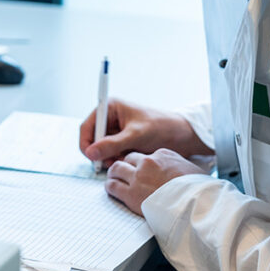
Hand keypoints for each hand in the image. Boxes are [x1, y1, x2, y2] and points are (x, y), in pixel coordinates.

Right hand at [80, 99, 210, 168]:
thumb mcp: (136, 136)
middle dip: (100, 152)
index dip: (86, 142)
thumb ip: (112, 144)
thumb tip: (90, 153)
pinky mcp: (123, 141)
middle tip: (110, 162)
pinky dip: (117, 158)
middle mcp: (111, 118)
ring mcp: (116, 130)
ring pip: (101, 148)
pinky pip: (111, 153)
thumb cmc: (162, 128)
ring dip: (109, 157)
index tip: (91, 157)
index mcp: (111, 108)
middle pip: (93, 139)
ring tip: (124, 159)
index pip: (88, 126)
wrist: (183, 136)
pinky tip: (128, 159)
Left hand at [105, 149, 205, 213]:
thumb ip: (177, 165)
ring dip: (113, 174)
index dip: (139, 163)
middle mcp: (147, 162)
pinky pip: (112, 186)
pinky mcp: (131, 193)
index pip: (143, 155)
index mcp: (162, 155)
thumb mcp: (191, 169)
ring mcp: (137, 177)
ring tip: (113, 179)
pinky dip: (110, 187)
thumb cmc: (197, 190)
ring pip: (116, 169)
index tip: (138, 169)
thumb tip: (176, 169)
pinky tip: (111, 189)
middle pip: (127, 159)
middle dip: (124, 166)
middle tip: (121, 172)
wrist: (195, 205)